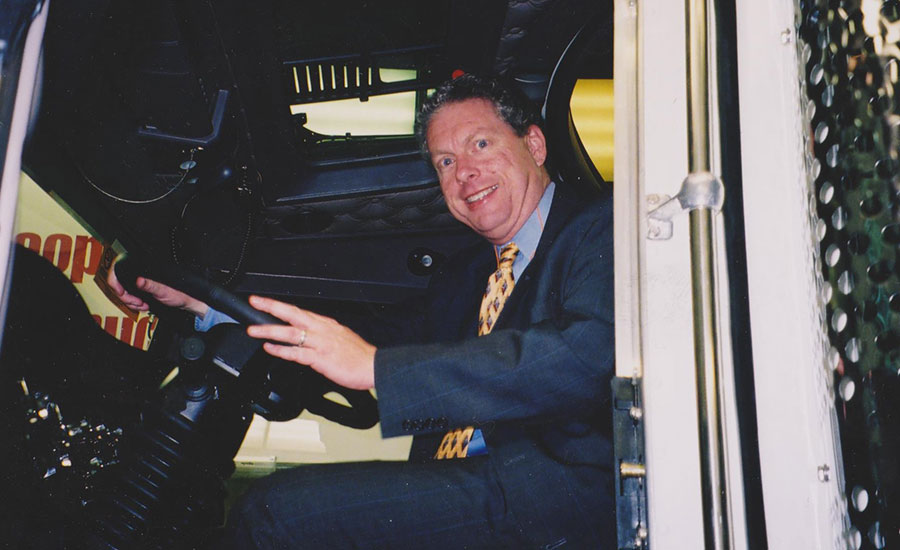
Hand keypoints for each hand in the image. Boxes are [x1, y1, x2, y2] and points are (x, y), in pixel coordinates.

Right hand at [108, 263, 209, 317]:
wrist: (184, 300)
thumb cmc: (178, 292)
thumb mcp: (162, 290)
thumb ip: (150, 285)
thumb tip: (139, 281)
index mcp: (143, 271)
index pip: (118, 272)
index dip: (115, 284)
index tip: (121, 292)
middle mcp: (140, 276)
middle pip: (120, 286)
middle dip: (127, 298)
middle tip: (139, 302)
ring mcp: (140, 284)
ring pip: (125, 294)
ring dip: (132, 302)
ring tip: (143, 304)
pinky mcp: (141, 290)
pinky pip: (131, 298)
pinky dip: (135, 304)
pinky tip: (144, 305)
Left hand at [246, 296, 375, 390]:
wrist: (374, 366)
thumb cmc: (360, 356)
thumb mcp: (340, 338)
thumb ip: (322, 337)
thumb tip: (308, 338)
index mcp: (326, 324)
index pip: (299, 311)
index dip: (281, 306)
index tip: (266, 302)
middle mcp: (322, 329)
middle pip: (292, 314)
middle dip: (272, 307)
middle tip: (255, 302)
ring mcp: (320, 343)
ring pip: (290, 332)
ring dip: (270, 330)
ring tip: (254, 330)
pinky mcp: (320, 358)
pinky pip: (296, 353)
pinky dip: (281, 350)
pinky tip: (270, 349)